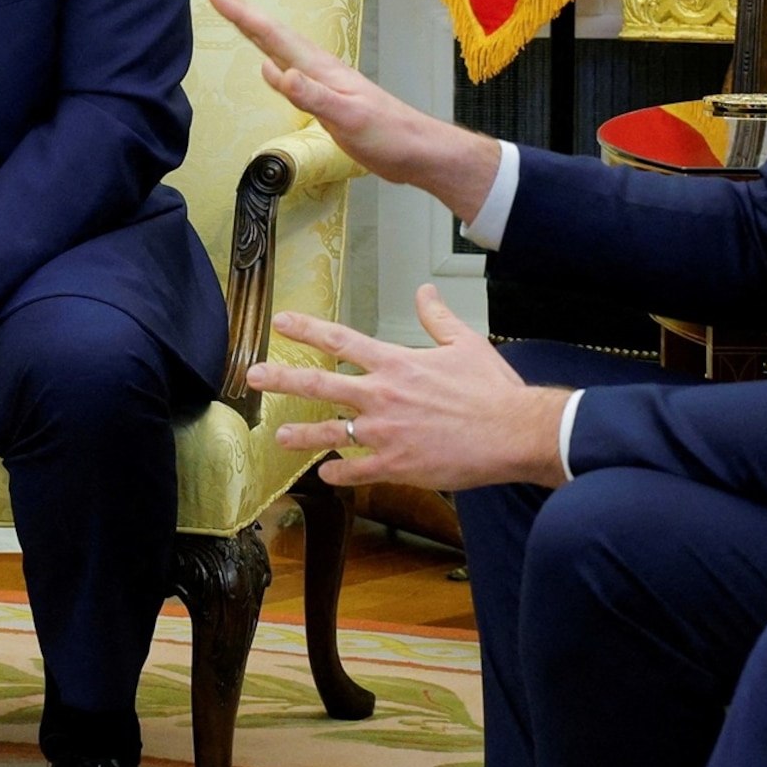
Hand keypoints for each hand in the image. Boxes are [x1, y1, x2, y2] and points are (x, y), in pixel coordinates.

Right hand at [210, 0, 501, 219]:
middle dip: (245, 12)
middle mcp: (320, 70)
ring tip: (238, 15)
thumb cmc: (388, 135)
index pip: (274, 38)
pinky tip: (269, 63)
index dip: (244, 16)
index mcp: (321, 70)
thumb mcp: (347, 117)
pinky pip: (291, 71)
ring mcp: (324, 83)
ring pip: (282, 50)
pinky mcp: (327, 99)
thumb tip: (274, 71)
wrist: (418, 151)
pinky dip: (273, 59)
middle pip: (274, 35)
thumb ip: (312, 95)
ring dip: (257, 31)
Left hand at [261, 285, 570, 490]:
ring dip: (301, 434)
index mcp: (396, 363)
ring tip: (277, 437)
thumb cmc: (492, 389)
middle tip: (252, 376)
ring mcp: (386, 433)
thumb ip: (437, 317)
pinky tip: (327, 474)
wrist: (514, 432)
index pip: (341, 341)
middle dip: (282, 379)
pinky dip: (340, 473)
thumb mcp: (465, 343)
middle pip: (320, 384)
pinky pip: (358, 471)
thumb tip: (425, 291)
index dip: (307, 328)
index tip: (280, 321)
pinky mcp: (397, 465)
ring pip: (330, 432)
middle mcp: (383, 396)